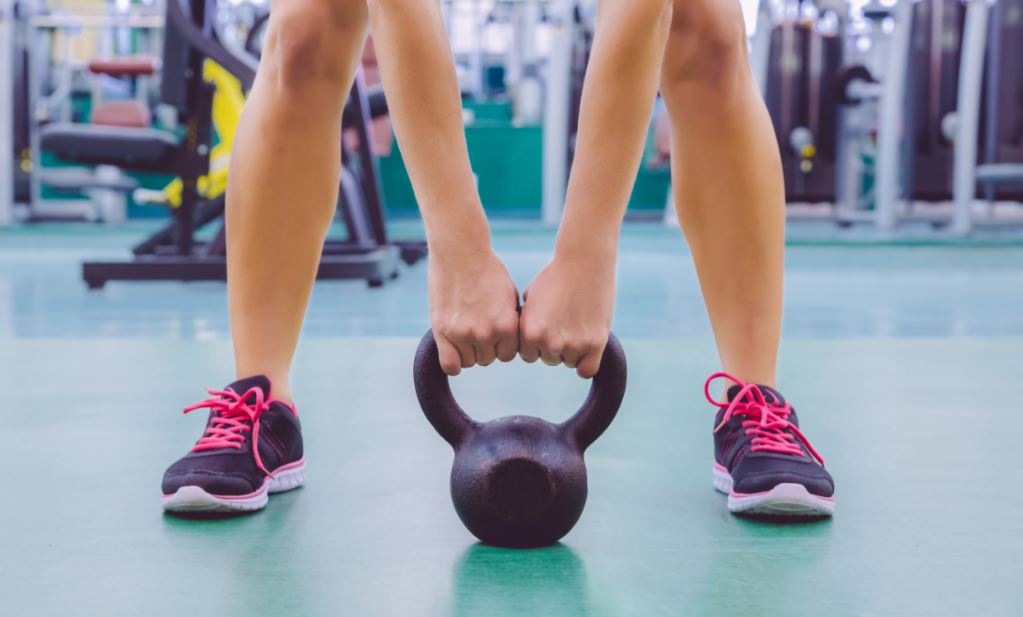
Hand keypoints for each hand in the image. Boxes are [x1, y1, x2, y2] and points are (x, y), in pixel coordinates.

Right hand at [429, 245, 519, 375]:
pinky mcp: (443, 331)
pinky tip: (454, 349)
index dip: (501, 345)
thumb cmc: (487, 270)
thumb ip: (510, 321)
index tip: (494, 334)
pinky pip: (450, 365)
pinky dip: (453, 363)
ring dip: (468, 351)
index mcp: (507, 325)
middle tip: (476, 327)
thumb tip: (511, 341)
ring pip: (469, 362)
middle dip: (484, 346)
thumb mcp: (509, 296)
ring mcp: (463, 334)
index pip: (508, 354)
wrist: (461, 251)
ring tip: (464, 331)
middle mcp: (486, 333)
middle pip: (488, 359)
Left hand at [519, 249, 615, 377]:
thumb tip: (526, 341)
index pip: (529, 354)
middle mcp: (549, 342)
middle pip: (549, 358)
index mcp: (530, 332)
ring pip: (570, 361)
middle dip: (555, 344)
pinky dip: (586, 363)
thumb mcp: (531, 299)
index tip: (547, 328)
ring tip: (578, 324)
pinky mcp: (595, 343)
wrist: (584, 260)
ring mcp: (573, 344)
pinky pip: (587, 369)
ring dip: (573, 349)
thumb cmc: (556, 275)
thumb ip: (527, 323)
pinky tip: (588, 348)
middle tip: (566, 322)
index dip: (537, 343)